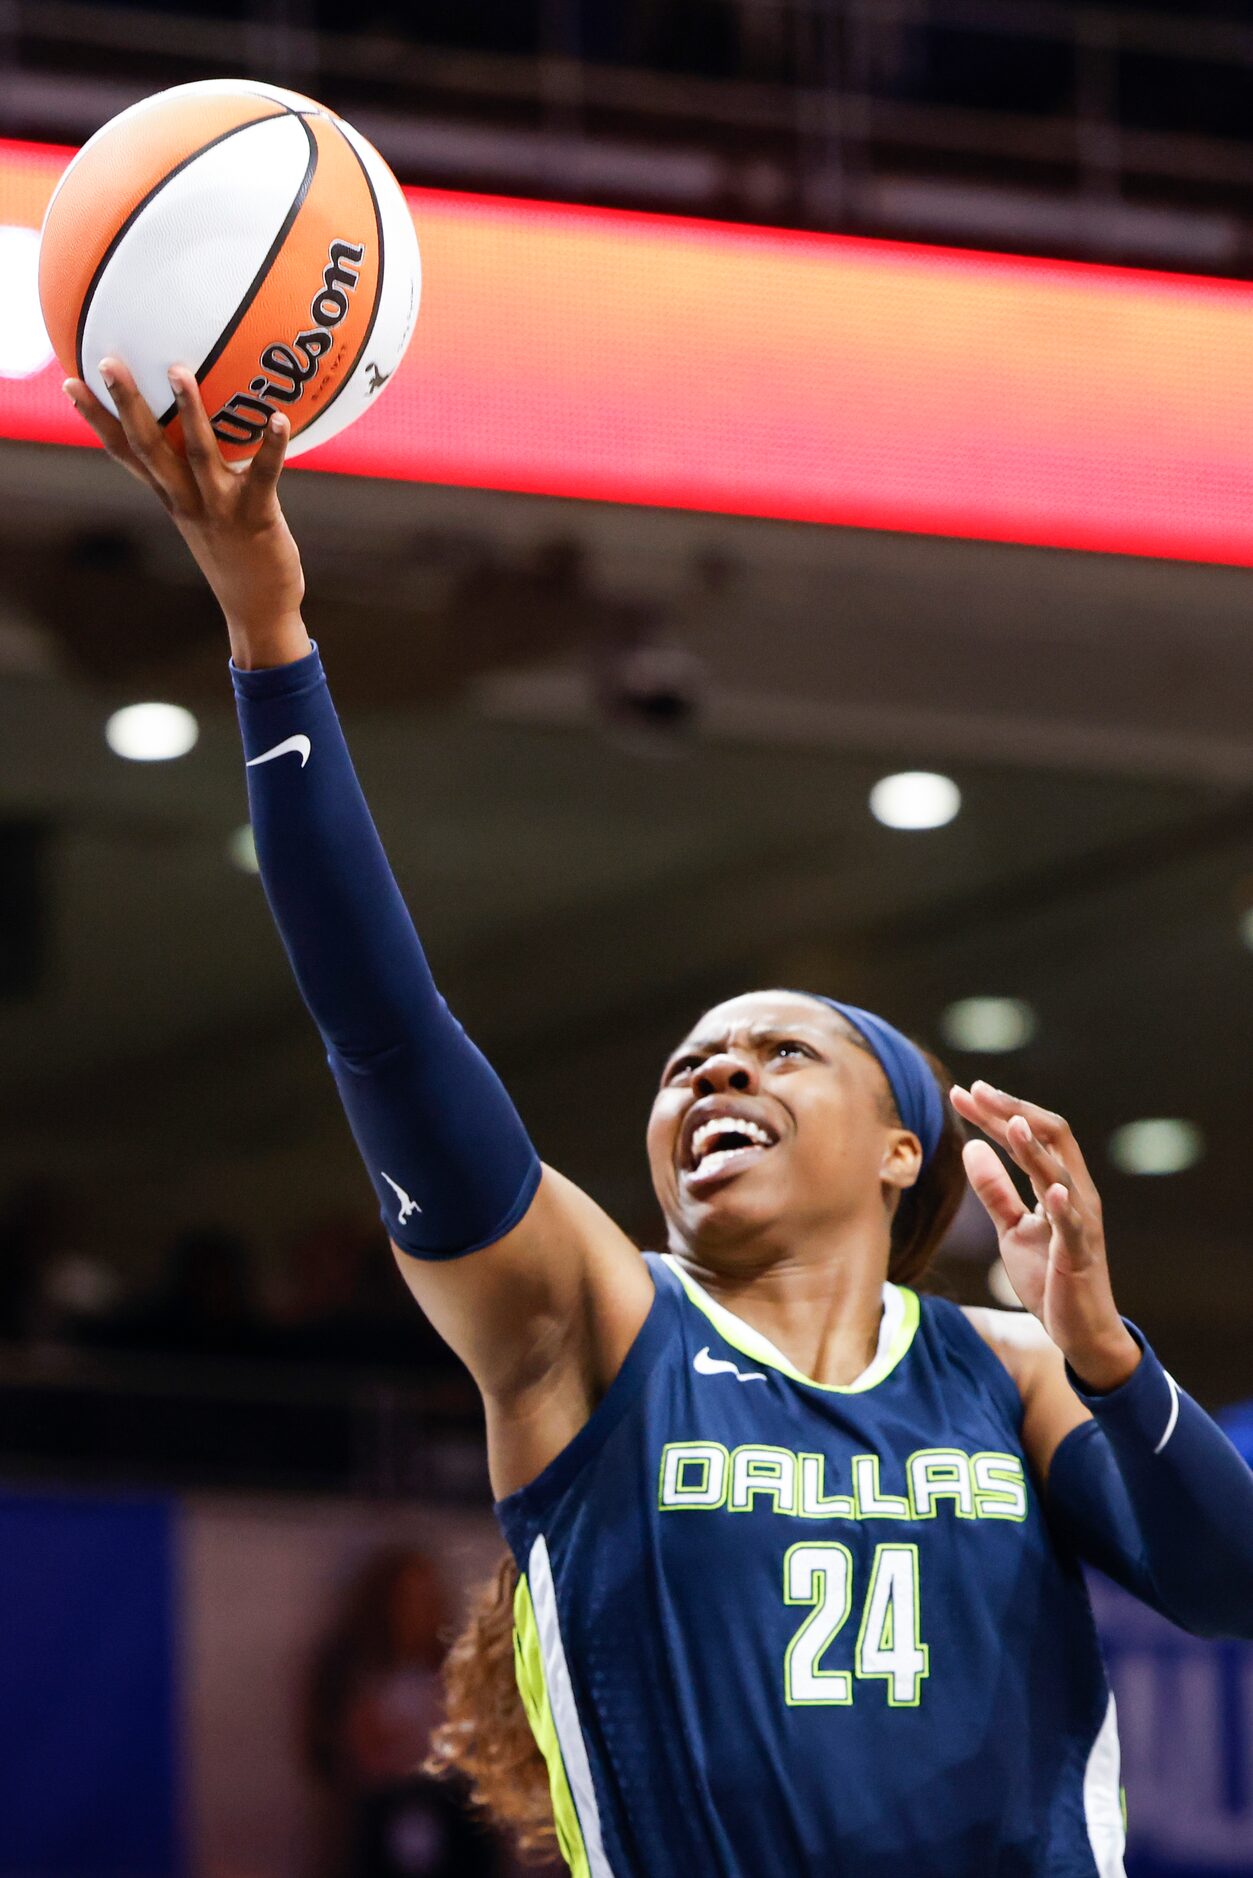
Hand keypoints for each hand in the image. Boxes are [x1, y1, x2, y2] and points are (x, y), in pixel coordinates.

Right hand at [62, 359, 309, 667]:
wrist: (258, 611)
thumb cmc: (237, 557)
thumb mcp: (206, 515)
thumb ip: (199, 480)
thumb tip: (206, 437)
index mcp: (171, 497)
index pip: (125, 453)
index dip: (97, 419)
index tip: (72, 382)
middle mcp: (186, 500)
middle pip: (146, 446)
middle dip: (125, 403)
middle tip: (107, 361)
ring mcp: (218, 509)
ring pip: (196, 454)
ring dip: (188, 412)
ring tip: (179, 371)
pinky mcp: (255, 517)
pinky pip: (262, 475)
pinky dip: (270, 446)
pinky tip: (277, 417)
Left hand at [949, 1081, 1139, 1390]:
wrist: (1080, 1331)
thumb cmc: (1050, 1275)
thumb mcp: (1012, 1229)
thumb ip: (995, 1190)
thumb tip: (971, 1147)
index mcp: (1059, 1184)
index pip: (1028, 1136)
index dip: (996, 1114)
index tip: (962, 1092)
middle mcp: (1076, 1193)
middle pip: (1052, 1137)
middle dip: (1014, 1111)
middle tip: (977, 1090)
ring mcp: (1081, 1222)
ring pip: (1061, 1173)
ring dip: (1035, 1148)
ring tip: (1011, 1122)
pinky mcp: (1081, 1254)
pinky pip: (1073, 1225)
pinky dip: (1063, 1205)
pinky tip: (1052, 1189)